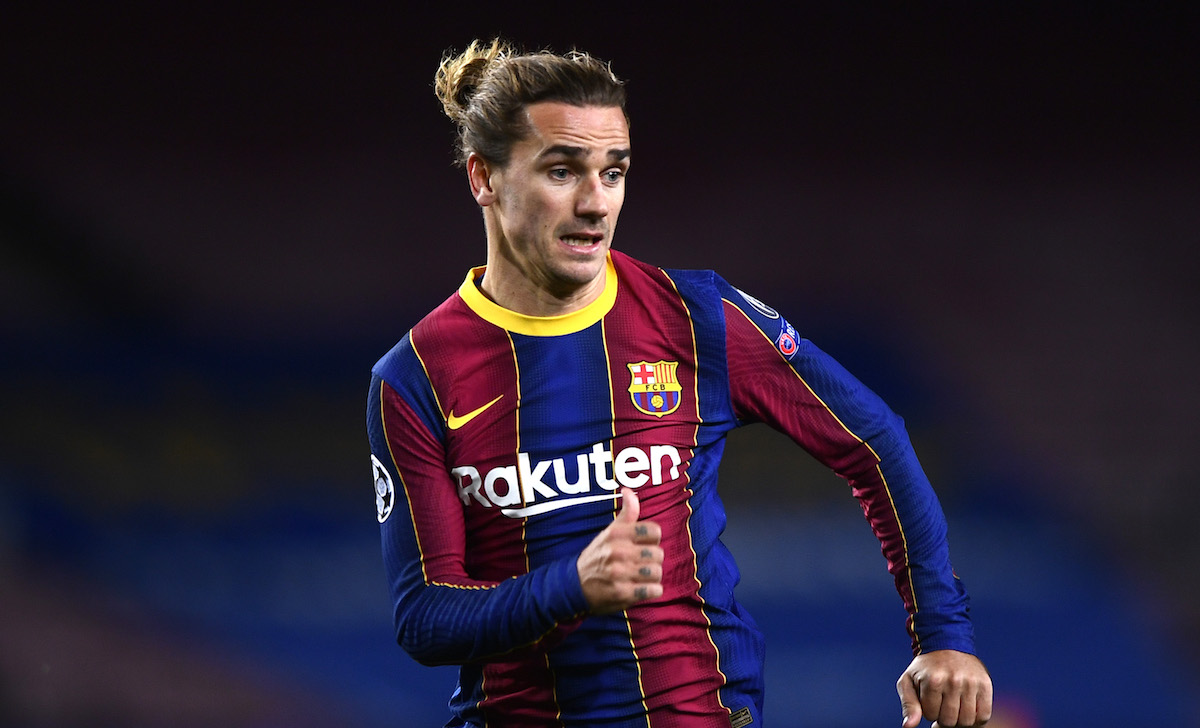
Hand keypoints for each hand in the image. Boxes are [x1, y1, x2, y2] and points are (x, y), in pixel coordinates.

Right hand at [576, 487, 663, 613]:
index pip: (654, 530)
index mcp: (617, 534)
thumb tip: (629, 491)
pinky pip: (653, 590)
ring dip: (653, 577)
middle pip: (658, 553)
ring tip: (643, 577)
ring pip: (657, 572)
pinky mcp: (621, 593)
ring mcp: (619, 573)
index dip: (653, 539)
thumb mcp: (609, 532)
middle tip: (643, 563)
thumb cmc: (598, 556)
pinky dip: (652, 591)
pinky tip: (643, 589)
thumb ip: (626, 513)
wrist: (574, 585)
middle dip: (654, 560)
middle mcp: (618, 551)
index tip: (645, 544)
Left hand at [898, 649, 991, 726]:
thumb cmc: (925, 668)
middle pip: (950, 721)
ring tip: (953, 707)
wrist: (947, 644)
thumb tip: (908, 726)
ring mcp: (971, 682)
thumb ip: (909, 704)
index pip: (931, 715)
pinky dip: (976, 719)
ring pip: (967, 721)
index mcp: (933, 680)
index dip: (929, 711)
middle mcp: (954, 680)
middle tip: (942, 705)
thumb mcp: (908, 681)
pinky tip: (966, 709)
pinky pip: (984, 716)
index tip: (929, 699)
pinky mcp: (985, 684)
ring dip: (959, 718)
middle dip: (943, 717)